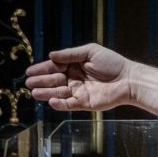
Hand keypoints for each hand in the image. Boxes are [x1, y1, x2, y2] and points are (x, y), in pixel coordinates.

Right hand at [25, 43, 157, 113]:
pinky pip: (68, 105)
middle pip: (54, 81)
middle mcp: (74, 79)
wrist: (129, 80)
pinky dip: (59, 104)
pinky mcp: (84, 103)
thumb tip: (51, 55)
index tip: (29, 71)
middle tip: (28, 83)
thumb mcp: (90, 52)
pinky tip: (51, 101)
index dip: (42, 69)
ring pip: (58, 93)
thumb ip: (70, 54)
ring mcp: (78, 91)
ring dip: (46, 93)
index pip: (54, 67)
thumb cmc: (112, 64)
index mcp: (74, 65)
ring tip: (34, 92)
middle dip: (41, 82)